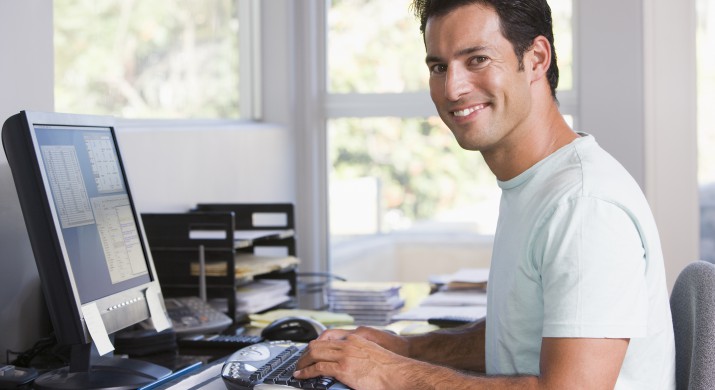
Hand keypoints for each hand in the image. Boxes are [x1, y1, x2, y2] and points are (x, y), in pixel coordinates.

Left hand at [293, 329, 410, 389]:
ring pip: (315, 353)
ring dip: (303, 362)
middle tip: (301, 360)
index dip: (316, 344)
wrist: (399, 374)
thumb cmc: (391, 368)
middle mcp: (348, 343)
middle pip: (318, 343)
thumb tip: (353, 361)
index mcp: (356, 338)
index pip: (328, 336)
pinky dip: (306, 372)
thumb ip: (360, 352)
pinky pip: (318, 368)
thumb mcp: (373, 352)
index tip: (311, 350)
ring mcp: (345, 355)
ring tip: (298, 368)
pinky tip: (301, 375)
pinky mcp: (343, 369)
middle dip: (306, 353)